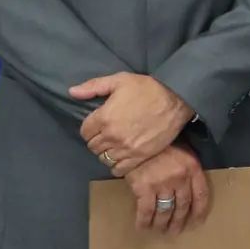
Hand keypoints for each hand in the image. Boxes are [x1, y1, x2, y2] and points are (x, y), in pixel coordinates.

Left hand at [71, 73, 192, 174]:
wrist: (177, 99)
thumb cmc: (148, 88)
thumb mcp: (120, 80)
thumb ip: (94, 86)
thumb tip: (72, 92)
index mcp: (104, 118)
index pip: (84, 132)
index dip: (91, 127)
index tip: (100, 123)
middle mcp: (112, 136)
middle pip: (93, 146)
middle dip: (98, 139)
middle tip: (108, 133)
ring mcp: (126, 148)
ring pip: (104, 158)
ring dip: (107, 152)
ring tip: (116, 144)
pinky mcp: (139, 156)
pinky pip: (118, 169)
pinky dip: (117, 165)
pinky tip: (122, 156)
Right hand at [125, 144, 209, 234]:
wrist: (137, 138)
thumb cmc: (162, 144)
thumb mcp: (183, 152)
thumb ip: (188, 169)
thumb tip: (190, 188)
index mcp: (193, 168)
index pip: (201, 195)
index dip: (200, 211)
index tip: (197, 222)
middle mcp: (180, 179)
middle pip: (183, 206)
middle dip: (180, 222)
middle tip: (175, 231)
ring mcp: (162, 184)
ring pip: (166, 211)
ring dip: (163, 225)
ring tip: (161, 231)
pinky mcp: (144, 188)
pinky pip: (146, 211)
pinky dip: (144, 222)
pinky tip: (142, 227)